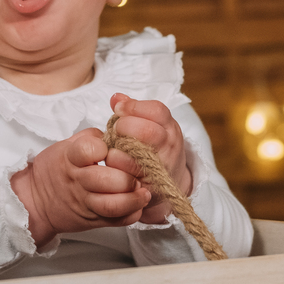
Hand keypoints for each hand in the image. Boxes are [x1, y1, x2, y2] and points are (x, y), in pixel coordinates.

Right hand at [10, 128, 151, 247]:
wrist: (36, 201)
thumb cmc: (58, 168)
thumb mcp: (67, 145)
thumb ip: (91, 137)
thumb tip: (116, 133)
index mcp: (70, 158)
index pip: (89, 150)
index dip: (103, 147)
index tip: (109, 147)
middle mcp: (78, 181)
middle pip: (105, 180)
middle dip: (126, 174)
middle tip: (137, 170)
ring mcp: (86, 203)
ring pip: (112, 204)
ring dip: (133, 198)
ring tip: (144, 191)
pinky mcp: (93, 220)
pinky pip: (116, 221)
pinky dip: (131, 214)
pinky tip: (139, 205)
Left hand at [103, 93, 192, 224]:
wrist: (169, 181)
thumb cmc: (154, 146)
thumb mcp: (151, 124)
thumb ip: (133, 109)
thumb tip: (115, 97)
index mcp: (170, 127)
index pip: (157, 110)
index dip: (134, 107)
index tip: (118, 109)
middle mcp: (169, 146)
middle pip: (148, 131)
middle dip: (125, 127)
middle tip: (115, 129)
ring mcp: (162, 167)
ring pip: (138, 155)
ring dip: (119, 149)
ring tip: (113, 148)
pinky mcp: (151, 186)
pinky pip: (131, 177)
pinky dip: (118, 169)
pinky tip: (113, 163)